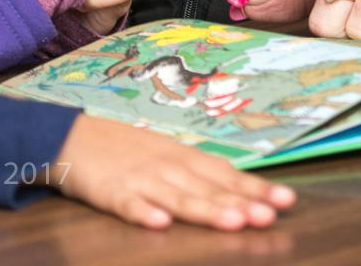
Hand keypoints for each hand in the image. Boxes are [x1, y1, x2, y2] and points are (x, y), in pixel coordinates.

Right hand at [50, 115, 294, 229]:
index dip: (256, 189)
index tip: (287, 201)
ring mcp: (140, 179)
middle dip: (240, 203)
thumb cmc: (128, 149)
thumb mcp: (169, 154)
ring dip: (205, 210)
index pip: (227, 175)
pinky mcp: (110, 192)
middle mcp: (168, 167)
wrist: (73, 136)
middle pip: (208, 188)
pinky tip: (159, 224)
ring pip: (177, 197)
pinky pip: (128, 204)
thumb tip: (245, 193)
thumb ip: (201, 174)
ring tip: (231, 222)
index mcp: (185, 158)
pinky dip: (143, 213)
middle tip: (269, 217)